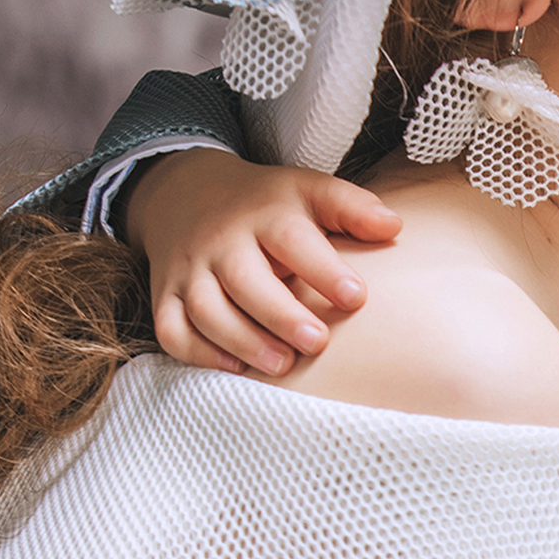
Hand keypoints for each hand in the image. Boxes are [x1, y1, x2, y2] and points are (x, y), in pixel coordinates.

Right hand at [123, 150, 402, 374]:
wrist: (186, 192)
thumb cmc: (265, 203)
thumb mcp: (308, 190)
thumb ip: (351, 208)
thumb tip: (394, 226)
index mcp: (265, 214)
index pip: (293, 239)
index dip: (324, 270)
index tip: (356, 297)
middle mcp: (222, 242)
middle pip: (245, 281)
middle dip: (281, 316)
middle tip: (317, 343)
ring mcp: (190, 270)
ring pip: (206, 311)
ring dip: (243, 342)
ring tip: (283, 365)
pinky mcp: (165, 295)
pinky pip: (171, 330)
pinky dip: (199, 353)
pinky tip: (235, 368)